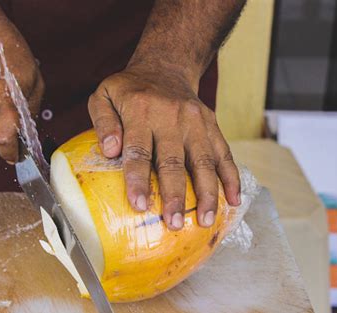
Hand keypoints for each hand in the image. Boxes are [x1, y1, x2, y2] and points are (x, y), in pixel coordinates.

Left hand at [88, 65, 239, 229]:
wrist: (165, 66)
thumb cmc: (129, 89)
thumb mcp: (104, 95)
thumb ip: (103, 121)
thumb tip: (110, 151)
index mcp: (141, 110)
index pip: (139, 150)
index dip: (139, 179)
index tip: (140, 205)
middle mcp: (171, 116)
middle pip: (174, 160)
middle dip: (175, 194)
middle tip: (173, 223)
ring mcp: (195, 121)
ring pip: (204, 160)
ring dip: (206, 193)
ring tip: (205, 221)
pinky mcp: (211, 124)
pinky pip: (224, 152)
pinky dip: (230, 177)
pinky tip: (234, 200)